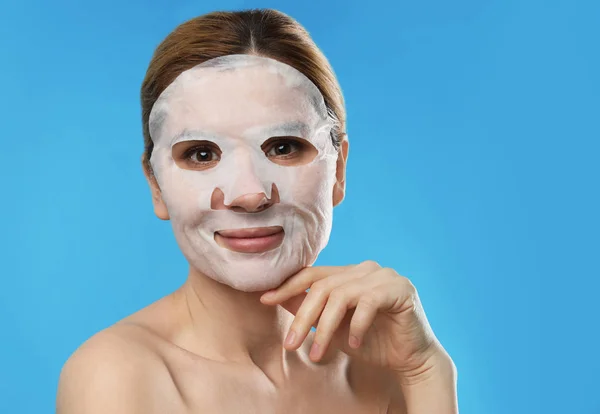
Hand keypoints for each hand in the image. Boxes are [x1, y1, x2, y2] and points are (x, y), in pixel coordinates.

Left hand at [260, 261, 446, 376]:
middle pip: (324, 286)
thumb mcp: (333, 328)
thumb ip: (310, 311)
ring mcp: (385, 276)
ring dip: (325, 328)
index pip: (313, 274)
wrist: (410, 360)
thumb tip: (278, 297)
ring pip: (342, 295)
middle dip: (303, 317)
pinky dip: (356, 325)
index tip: (266, 300)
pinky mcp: (400, 289)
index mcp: (350, 273)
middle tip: (290, 344)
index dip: (288, 286)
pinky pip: (368, 303)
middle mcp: (366, 268)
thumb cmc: (370, 342)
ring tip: (317, 354)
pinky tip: (352, 344)